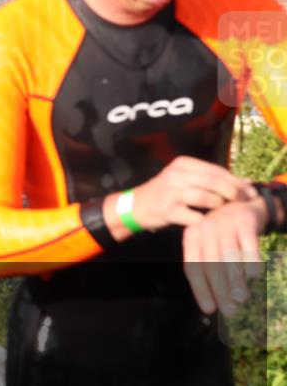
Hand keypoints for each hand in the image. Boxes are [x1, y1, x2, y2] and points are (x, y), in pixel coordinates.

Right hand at [131, 156, 255, 230]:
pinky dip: (205, 220)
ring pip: (206, 197)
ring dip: (219, 205)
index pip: (216, 170)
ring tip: (223, 210)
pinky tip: (208, 221)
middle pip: (213, 181)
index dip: (235, 181)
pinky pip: (195, 216)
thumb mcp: (186, 178)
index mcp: (182, 164)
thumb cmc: (167, 192)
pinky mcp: (167, 210)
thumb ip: (213, 179)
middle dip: (232, 192)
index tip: (249, 191)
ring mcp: (170, 193)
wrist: (137, 205)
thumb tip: (247, 182)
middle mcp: (175, 175)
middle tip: (242, 201)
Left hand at [183, 198, 266, 315]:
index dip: (200, 289)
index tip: (209, 309)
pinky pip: (248, 244)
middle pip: (210, 264)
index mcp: (192, 236)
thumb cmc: (224, 232)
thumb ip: (210, 268)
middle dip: (219, 290)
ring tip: (241, 299)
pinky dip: (251, 260)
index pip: (193, 267)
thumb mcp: (211, 245)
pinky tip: (254, 276)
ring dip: (235, 280)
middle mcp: (205, 229)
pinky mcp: (244, 220)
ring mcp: (224, 223)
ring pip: (229, 256)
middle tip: (229, 311)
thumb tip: (214, 305)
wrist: (243, 202)